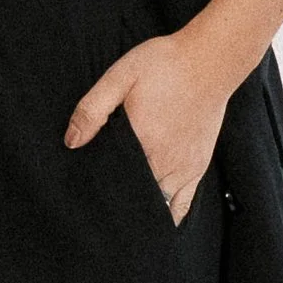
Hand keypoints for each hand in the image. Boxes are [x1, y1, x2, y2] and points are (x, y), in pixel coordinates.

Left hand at [65, 26, 235, 224]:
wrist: (210, 60)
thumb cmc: (164, 64)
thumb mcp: (120, 77)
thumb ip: (92, 109)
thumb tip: (71, 142)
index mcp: (141, 142)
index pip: (113, 182)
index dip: (97, 194)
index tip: (84, 200)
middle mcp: (164, 162)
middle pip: (134, 198)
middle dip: (116, 206)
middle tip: (97, 212)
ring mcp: (184, 168)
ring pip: (158, 206)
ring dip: (140, 212)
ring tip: (122, 218)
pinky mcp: (198, 167)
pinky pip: (183, 204)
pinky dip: (168, 215)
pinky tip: (156, 222)